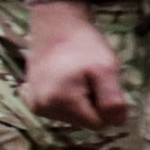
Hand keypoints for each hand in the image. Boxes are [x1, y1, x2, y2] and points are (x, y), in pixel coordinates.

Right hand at [22, 0, 127, 128]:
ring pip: (74, 116)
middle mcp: (42, 108)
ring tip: (77, 76)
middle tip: (89, 77)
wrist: (56, 25)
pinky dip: (68, 97)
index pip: (98, 124)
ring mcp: (35, 105)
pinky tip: (66, 79)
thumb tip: (116, 123)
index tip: (101, 83)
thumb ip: (113, 100)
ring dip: (81, 99)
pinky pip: (61, 109)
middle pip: (84, 121)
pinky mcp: (32, 100)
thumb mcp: (106, 68)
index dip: (106, 105)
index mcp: (60, 102)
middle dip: (93, 102)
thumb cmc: (84, 46)